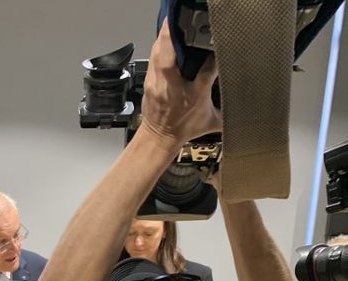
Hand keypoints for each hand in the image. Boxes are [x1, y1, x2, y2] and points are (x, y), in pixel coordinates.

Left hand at [139, 19, 221, 150]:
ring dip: (163, 38)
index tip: (217, 45)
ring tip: (171, 24)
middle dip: (172, 39)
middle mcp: (174, 88)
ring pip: (157, 56)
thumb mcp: (213, 120)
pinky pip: (152, 60)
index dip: (211, 56)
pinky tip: (163, 38)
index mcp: (194, 95)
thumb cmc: (185, 128)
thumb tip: (250, 104)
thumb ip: (229, 110)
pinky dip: (158, 47)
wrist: (160, 137)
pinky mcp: (149, 83)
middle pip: (168, 59)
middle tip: (180, 23)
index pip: (205, 71)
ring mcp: (158, 85)